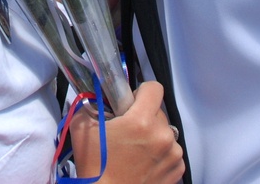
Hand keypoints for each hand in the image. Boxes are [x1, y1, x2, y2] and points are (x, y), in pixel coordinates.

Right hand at [71, 81, 185, 183]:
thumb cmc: (94, 168)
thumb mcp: (82, 128)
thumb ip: (91, 105)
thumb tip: (99, 99)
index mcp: (142, 121)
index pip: (154, 88)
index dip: (141, 92)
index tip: (131, 103)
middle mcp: (163, 136)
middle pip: (158, 112)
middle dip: (144, 117)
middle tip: (128, 132)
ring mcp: (173, 155)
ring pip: (165, 132)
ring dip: (153, 137)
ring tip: (135, 152)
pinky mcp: (177, 171)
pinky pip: (171, 152)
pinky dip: (160, 154)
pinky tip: (144, 164)